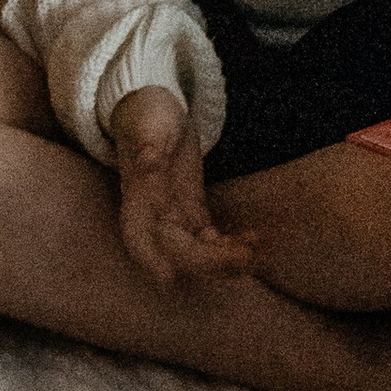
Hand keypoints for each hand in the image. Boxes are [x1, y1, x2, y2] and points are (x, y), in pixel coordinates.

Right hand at [110, 85, 257, 283]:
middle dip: (208, 262)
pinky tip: (255, 239)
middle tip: (244, 257)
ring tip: (254, 252)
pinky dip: (233, 245)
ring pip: (198, 254)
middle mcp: (151, 221)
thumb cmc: (148, 117)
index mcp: (135, 203)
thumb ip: (146, 143)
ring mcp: (173, 222)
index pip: (140, 240)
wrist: (156, 112)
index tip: (170, 278)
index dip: (153, 261)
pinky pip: (213, 242)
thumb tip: (148, 158)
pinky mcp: (193, 218)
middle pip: (176, 254)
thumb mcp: (147, 125)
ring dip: (225, 259)